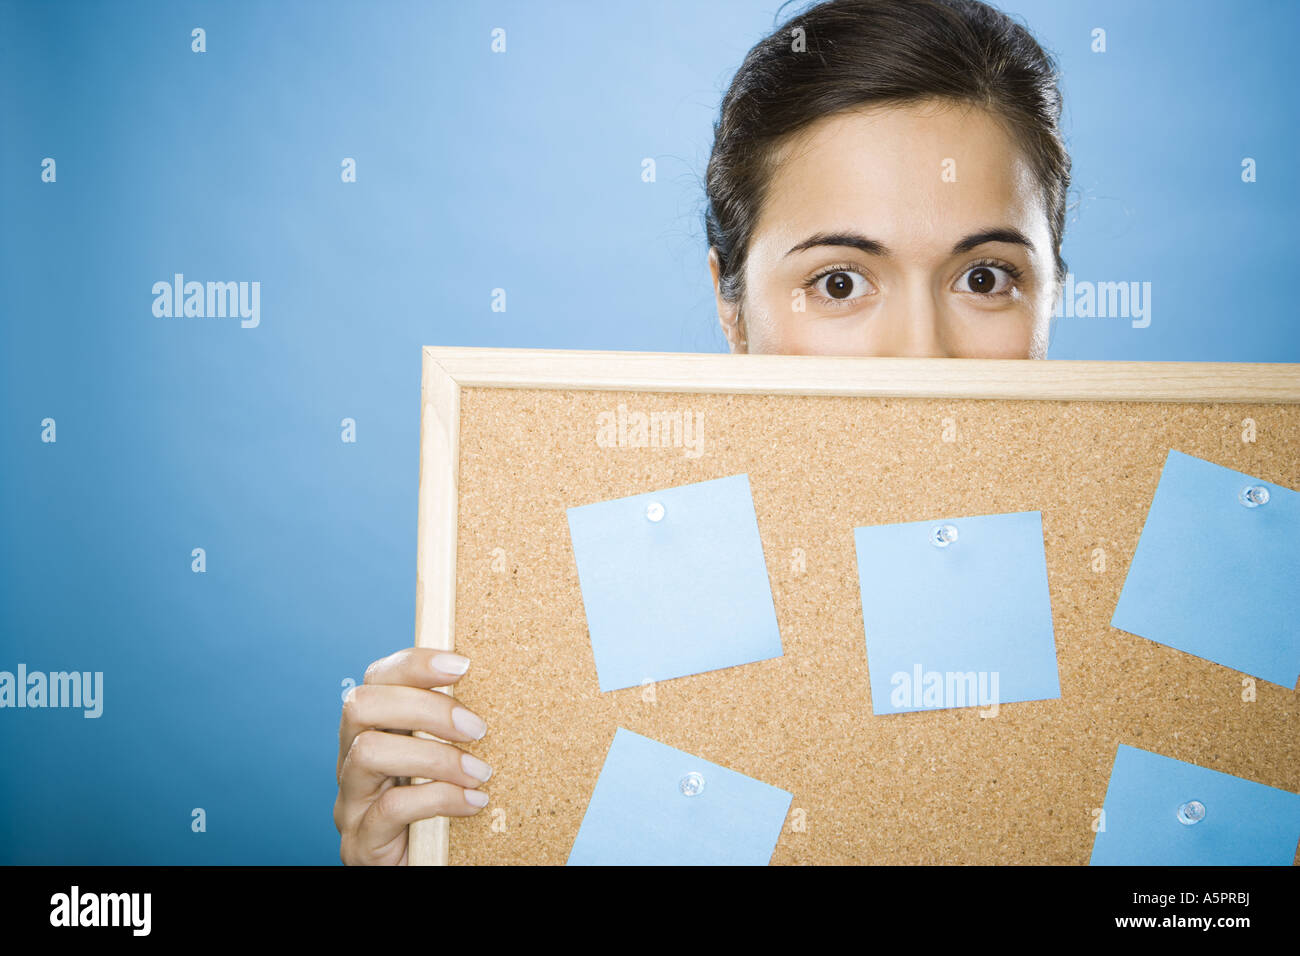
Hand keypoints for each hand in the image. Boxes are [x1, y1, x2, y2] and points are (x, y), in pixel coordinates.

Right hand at [335, 647, 490, 864]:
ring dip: (435, 757)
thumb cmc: (443, 810)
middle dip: (425, 708)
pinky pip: (390, 808)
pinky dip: (438, 799)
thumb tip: (501, 685)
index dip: (414, 664)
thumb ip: (453, 730)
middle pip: (361, 706)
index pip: (376, 679)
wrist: (426, 867)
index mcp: (373, 733)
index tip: (463, 665)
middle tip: (477, 728)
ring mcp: (350, 803)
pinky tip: (473, 803)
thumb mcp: (445, 761)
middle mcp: (351, 762)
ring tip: (481, 773)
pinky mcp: (361, 842)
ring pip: (369, 753)